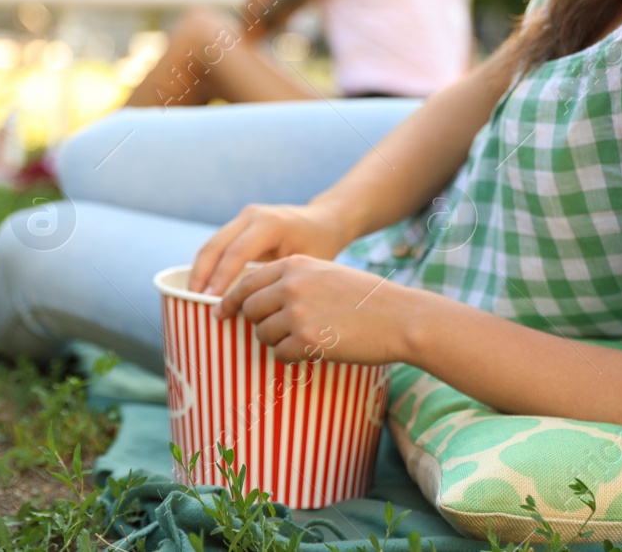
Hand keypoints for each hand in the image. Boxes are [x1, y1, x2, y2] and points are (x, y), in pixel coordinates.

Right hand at [191, 202, 348, 296]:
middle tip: (192, 299)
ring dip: (200, 269)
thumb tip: (255, 312)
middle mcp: (252, 216)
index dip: (221, 276)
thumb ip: (279, 282)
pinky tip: (203, 286)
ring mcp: (243, 218)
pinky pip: (218, 245)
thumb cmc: (320, 245)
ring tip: (192, 296)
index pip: (237, 251)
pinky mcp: (239, 225)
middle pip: (216, 245)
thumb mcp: (305, 265)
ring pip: (212, 244)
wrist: (323, 220)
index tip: (209, 298)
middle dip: (201, 273)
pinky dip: (208, 265)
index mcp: (270, 224)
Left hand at [220, 255, 415, 365]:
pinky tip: (315, 351)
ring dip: (278, 342)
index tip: (222, 312)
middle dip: (260, 324)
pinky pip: (281, 355)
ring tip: (306, 340)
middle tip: (280, 332)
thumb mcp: (325, 273)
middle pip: (250, 309)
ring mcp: (297, 312)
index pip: (247, 281)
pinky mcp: (307, 339)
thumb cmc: (365, 298)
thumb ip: (292, 279)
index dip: (232, 300)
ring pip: (263, 334)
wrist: (400, 317)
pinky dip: (293, 358)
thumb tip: (257, 299)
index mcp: (295, 264)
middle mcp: (291, 284)